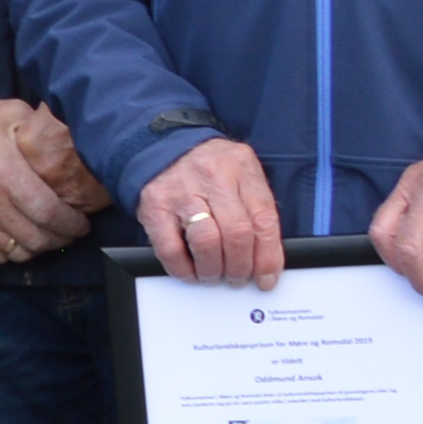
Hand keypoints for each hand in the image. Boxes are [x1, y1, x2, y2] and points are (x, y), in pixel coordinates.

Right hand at [0, 96, 111, 265]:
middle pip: (37, 238)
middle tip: (71, 230)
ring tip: (48, 236)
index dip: (72, 224)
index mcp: (7, 173)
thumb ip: (40, 125)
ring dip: (39, 248)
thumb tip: (68, 136)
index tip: (83, 222)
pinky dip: (12, 254)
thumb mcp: (10, 112)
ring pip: (18, 251)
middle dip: (61, 238)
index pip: (49, 213)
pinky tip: (21, 240)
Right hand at [135, 133, 285, 287]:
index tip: (266, 278)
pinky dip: (183, 269)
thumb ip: (255, 208)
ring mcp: (181, 191)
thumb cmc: (209, 168)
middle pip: (237, 233)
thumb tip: (266, 260)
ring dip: (213, 270)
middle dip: (240, 267)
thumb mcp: (241, 174)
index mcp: (241, 167)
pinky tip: (190, 271)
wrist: (163, 145)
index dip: (268, 257)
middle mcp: (213, 176)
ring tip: (214, 275)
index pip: (264, 219)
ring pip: (206, 243)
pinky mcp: (154, 206)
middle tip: (238, 278)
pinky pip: (171, 249)